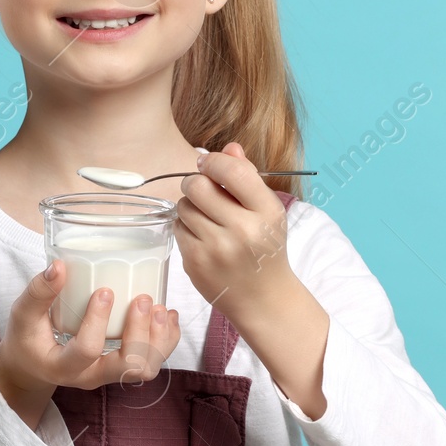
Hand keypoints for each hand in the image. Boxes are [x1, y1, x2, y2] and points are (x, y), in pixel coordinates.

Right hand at [0, 260, 180, 428]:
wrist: (32, 365)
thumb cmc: (27, 338)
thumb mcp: (23, 315)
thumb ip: (38, 291)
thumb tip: (59, 266)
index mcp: (63, 367)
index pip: (88, 350)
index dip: (99, 321)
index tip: (104, 291)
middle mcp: (91, 376)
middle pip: (128, 367)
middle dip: (141, 333)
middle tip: (142, 300)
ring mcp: (109, 375)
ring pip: (146, 368)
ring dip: (158, 339)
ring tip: (159, 308)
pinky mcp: (121, 367)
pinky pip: (152, 361)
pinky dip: (166, 339)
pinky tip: (168, 315)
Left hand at [177, 142, 294, 321]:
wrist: (262, 297)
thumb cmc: (264, 248)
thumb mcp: (267, 211)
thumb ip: (247, 177)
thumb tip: (229, 147)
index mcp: (267, 213)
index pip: (233, 171)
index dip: (213, 161)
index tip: (207, 163)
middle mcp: (243, 230)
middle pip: (198, 185)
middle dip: (195, 182)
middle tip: (202, 190)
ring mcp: (217, 249)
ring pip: (184, 206)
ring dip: (190, 205)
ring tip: (206, 217)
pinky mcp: (196, 263)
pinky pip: (177, 228)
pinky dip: (185, 227)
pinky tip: (201, 236)